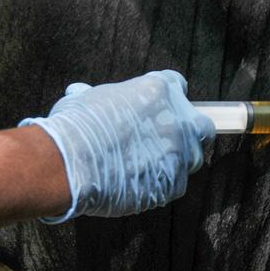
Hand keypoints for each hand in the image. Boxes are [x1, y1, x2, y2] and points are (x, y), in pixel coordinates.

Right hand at [20, 70, 215, 222]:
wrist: (69, 164)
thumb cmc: (74, 128)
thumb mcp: (85, 98)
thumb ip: (99, 97)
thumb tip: (81, 93)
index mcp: (158, 89)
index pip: (178, 86)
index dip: (166, 99)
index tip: (155, 109)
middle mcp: (177, 119)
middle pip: (201, 125)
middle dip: (188, 132)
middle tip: (165, 140)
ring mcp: (179, 153)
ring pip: (192, 158)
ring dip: (175, 161)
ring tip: (145, 166)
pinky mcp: (174, 184)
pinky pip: (175, 184)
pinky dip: (159, 184)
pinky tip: (136, 183)